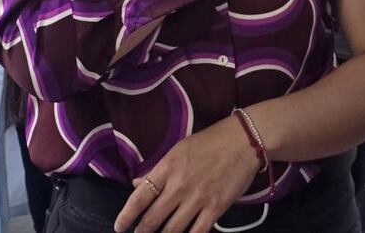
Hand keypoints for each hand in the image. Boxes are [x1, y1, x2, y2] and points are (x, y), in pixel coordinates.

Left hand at [115, 117, 257, 232]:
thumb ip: (157, 169)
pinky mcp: (216, 207)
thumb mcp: (179, 149)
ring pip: (172, 230)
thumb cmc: (210, 142)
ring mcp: (198, 198)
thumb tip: (136, 184)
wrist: (244, 140)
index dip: (126, 216)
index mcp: (168, 168)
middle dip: (142, 232)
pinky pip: (197, 232)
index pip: (140, 197)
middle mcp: (179, 185)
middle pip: (152, 219)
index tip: (119, 227)